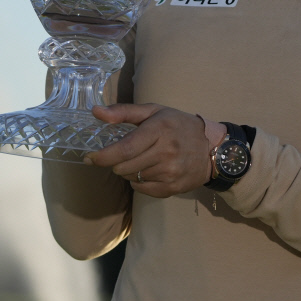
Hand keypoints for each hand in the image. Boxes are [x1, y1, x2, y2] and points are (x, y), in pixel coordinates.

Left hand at [85, 104, 211, 197]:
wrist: (211, 147)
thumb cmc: (178, 125)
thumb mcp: (154, 111)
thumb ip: (123, 111)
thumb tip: (95, 111)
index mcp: (159, 130)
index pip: (124, 149)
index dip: (103, 156)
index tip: (90, 158)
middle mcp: (166, 152)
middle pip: (124, 167)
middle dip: (115, 163)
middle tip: (121, 155)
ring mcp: (170, 172)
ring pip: (132, 178)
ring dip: (128, 171)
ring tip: (140, 160)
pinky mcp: (173, 187)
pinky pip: (142, 189)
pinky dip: (139, 182)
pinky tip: (149, 171)